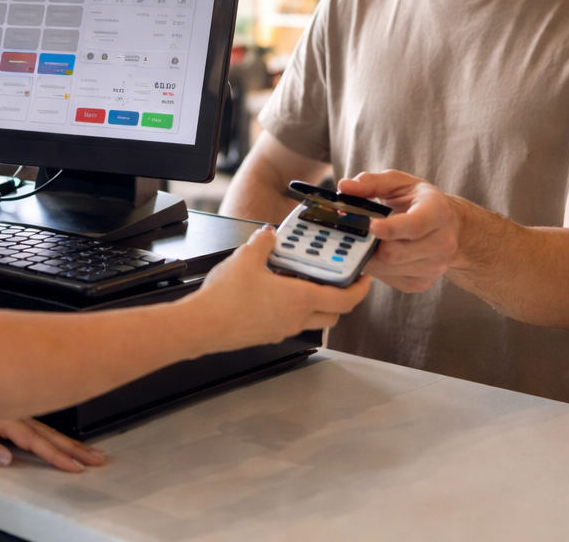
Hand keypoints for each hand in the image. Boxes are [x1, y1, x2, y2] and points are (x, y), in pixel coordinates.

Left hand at [0, 418, 104, 472]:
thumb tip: (5, 458)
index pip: (32, 441)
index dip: (55, 456)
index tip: (75, 467)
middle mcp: (3, 408)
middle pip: (45, 432)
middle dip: (72, 447)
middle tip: (97, 459)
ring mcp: (4, 405)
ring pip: (42, 425)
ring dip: (65, 439)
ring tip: (86, 450)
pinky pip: (32, 419)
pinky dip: (48, 430)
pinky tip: (56, 437)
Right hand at [191, 226, 370, 349]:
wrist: (203, 325)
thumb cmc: (225, 299)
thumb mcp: (246, 257)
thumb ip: (263, 243)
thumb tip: (269, 235)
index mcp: (300, 299)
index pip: (345, 299)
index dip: (360, 289)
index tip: (365, 279)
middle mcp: (296, 318)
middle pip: (334, 313)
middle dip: (342, 298)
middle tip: (339, 281)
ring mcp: (282, 330)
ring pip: (313, 320)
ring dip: (316, 304)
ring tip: (302, 282)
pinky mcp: (267, 335)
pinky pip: (291, 323)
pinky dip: (294, 310)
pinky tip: (276, 294)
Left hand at [342, 170, 461, 291]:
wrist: (448, 226)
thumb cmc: (419, 201)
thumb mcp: (400, 183)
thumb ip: (372, 183)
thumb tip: (344, 186)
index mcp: (437, 212)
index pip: (414, 226)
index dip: (389, 229)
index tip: (369, 225)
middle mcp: (442, 243)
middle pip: (395, 253)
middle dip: (369, 244)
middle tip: (355, 233)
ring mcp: (434, 266)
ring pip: (389, 269)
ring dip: (370, 257)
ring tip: (367, 241)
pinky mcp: (423, 283)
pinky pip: (390, 280)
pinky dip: (378, 268)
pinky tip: (379, 253)